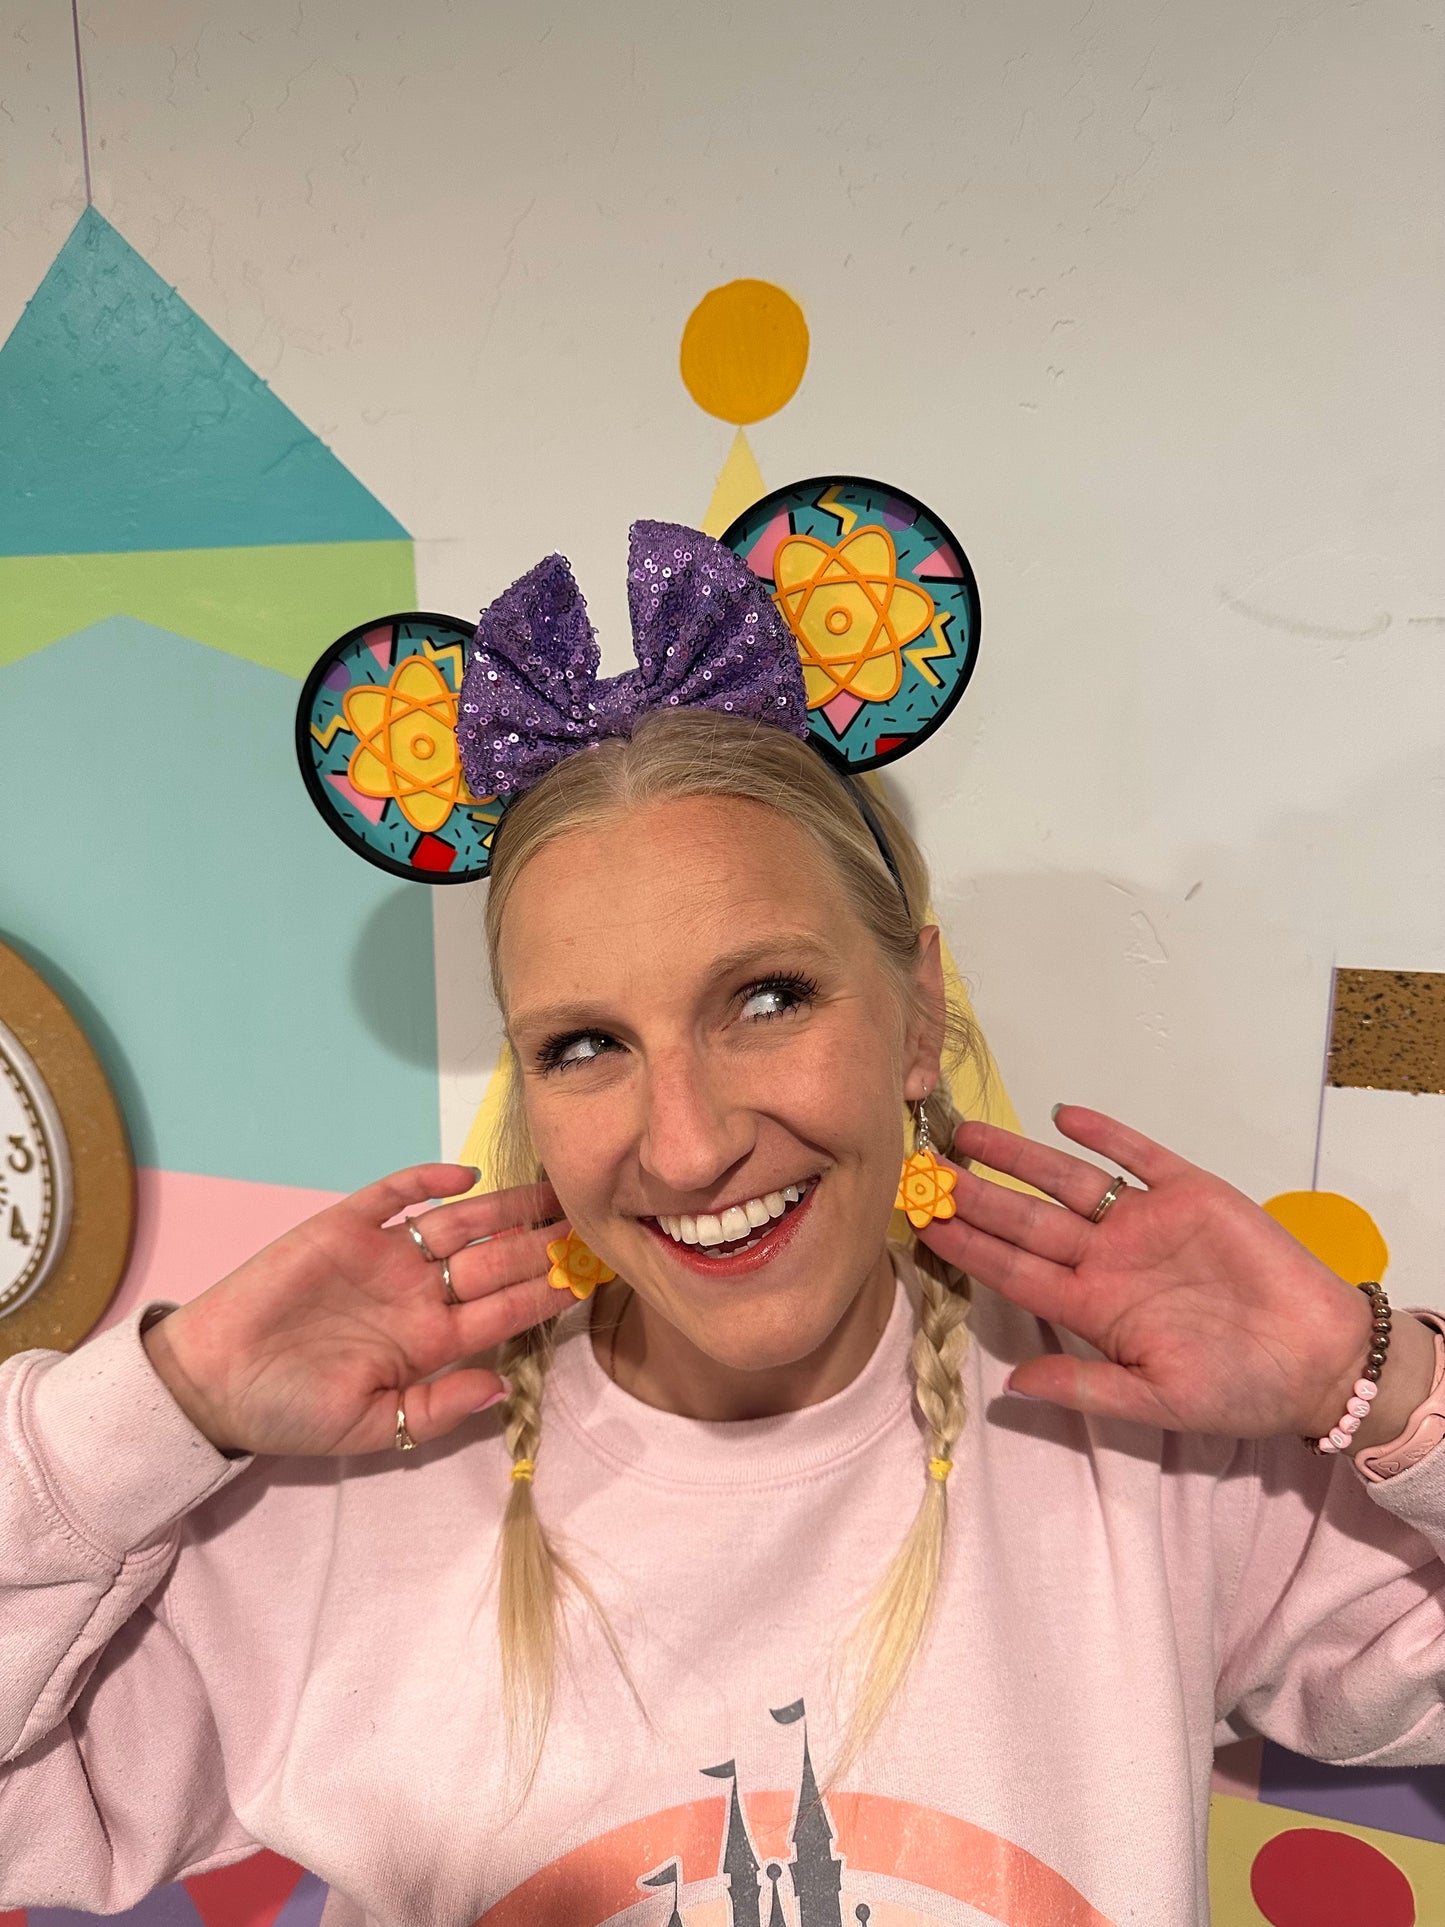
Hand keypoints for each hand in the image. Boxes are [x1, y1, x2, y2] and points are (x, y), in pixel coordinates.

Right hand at [142, 1165, 564, 1456]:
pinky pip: (393, 1194)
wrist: (212, 1384)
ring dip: (505, 1208)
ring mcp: (384, 1256)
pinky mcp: (344, 1226)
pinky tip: (467, 1177)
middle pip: (494, 1261)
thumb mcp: (369, 1429)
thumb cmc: (288, 1411)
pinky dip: (427, 1181)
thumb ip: (436, 1409)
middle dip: (542, 1242)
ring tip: (550, 1192)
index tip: (593, 1277)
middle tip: (591, 1217)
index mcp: (429, 1343)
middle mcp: (416, 1294)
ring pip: (459, 1224)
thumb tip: (502, 1389)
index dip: (547, 1294)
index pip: (504, 1312)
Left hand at [916, 1107, 1434, 1444]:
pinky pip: (1139, 1155)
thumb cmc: (1240, 1389)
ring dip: (1019, 1157)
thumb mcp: (1157, 1401)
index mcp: (1095, 1308)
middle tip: (923, 1169)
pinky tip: (1064, 1116)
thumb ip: (1085, 1387)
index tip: (922, 1227)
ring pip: (1068, 1182)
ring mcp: (1146, 1222)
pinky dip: (1105, 1133)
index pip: (1015, 1273)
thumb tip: (1011, 1388)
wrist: (1321, 1360)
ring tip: (969, 1134)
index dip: (969, 1250)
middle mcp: (1108, 1259)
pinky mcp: (1190, 1193)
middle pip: (1027, 1221)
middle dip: (976, 1196)